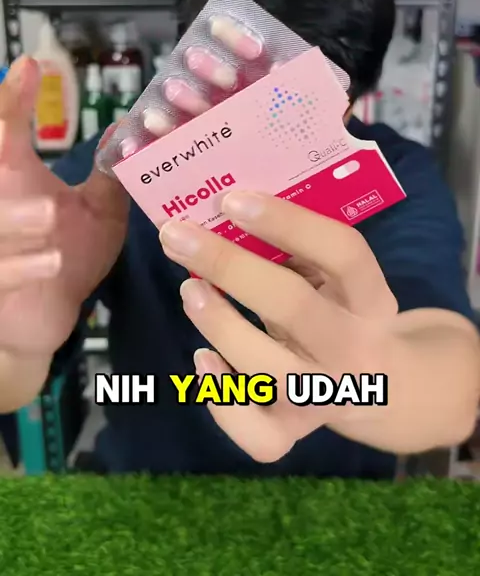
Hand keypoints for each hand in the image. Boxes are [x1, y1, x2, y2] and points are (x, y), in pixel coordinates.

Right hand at [0, 56, 127, 358]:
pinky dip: (21, 269)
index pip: (5, 131)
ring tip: (48, 214)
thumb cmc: (65, 258)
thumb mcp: (97, 212)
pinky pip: (1, 275)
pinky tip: (51, 261)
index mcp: (13, 179)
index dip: (13, 99)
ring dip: (14, 219)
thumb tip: (129, 129)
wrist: (41, 318)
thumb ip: (108, 174)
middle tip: (6, 129)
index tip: (30, 67)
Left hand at [160, 191, 478, 460]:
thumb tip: (226, 212)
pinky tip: (203, 360)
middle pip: (295, 308)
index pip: (343, 253)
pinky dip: (223, 401)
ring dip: (220, 325)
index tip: (232, 198)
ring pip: (268, 372)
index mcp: (372, 300)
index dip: (288, 223)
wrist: (390, 388)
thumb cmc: (347, 312)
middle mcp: (354, 351)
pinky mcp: (297, 433)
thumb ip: (301, 251)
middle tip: (178, 235)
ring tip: (190, 289)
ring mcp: (325, 399)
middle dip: (230, 266)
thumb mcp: (342, 278)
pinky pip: (257, 434)